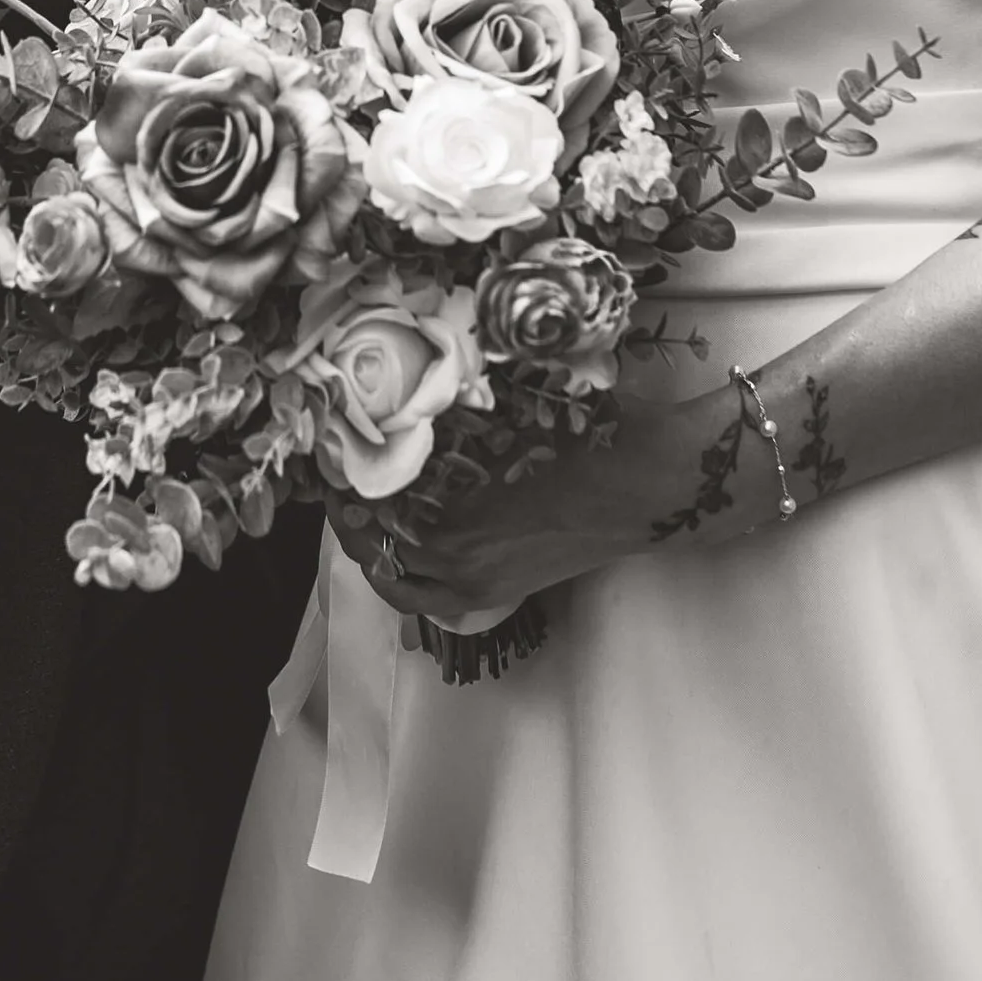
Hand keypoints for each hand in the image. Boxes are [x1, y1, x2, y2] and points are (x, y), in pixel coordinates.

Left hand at [327, 397, 706, 628]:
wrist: (654, 484)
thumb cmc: (592, 432)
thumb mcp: (516, 400)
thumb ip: (459, 400)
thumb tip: (407, 382)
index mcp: (449, 499)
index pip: (364, 490)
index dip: (338, 465)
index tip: (328, 440)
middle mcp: (452, 549)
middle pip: (367, 532)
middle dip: (348, 502)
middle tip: (339, 471)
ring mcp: (474, 579)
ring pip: (391, 571)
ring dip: (367, 541)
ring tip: (358, 510)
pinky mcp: (497, 593)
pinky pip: (425, 598)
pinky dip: (399, 577)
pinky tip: (392, 554)